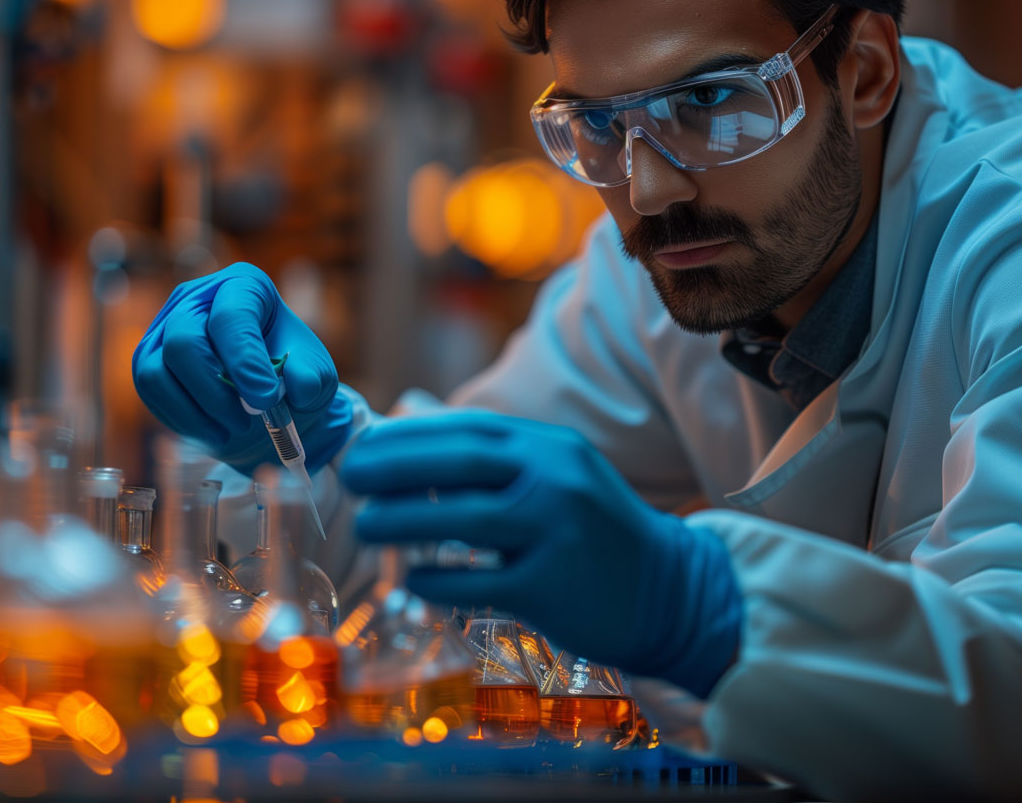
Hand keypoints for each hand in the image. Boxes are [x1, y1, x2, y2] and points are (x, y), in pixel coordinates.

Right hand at [132, 263, 353, 472]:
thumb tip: (296, 384)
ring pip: (157, 370)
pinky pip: (149, 389)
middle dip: (215, 393)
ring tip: (230, 431)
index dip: (245, 361)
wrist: (266, 396)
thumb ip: (310, 377)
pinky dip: (180, 418)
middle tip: (247, 421)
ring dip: (195, 412)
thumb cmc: (290, 374)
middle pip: (184, 343)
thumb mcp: (315, 374)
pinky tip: (210, 430)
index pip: (232, 318)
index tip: (265, 400)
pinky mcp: (149, 357)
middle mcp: (197, 297)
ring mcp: (165, 325)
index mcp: (245, 285)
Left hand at [340, 410, 741, 697]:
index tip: (363, 445)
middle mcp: (556, 481)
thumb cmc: (593, 531)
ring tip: (367, 527)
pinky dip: (438, 580)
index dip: (408, 437)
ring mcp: (556, 533)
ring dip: (403, 522)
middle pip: (460, 464)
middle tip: (351, 478)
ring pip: (463, 521)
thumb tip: (405, 437)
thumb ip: (493, 458)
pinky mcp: (552, 588)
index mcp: (550, 447)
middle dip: (394, 468)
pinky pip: (478, 582)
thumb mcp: (555, 474)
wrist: (670, 592)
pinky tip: (413, 580)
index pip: (467, 429)